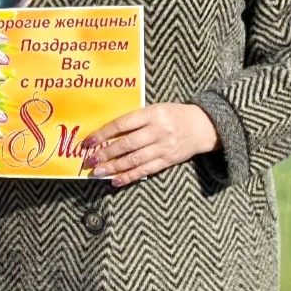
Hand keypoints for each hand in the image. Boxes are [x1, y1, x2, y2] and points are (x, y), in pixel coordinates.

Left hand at [81, 103, 219, 186]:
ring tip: (98, 173)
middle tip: (90, 161)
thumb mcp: (155, 109)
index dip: (103, 134)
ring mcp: (164, 147)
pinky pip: (146, 170)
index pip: (122, 124)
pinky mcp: (169, 160)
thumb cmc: (173, 115)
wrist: (203, 126)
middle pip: (127, 144)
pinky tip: (116, 181)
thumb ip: (135, 120)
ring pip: (134, 160)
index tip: (88, 142)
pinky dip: (130, 177)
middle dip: (105, 154)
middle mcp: (158, 131)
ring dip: (114, 167)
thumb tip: (107, 134)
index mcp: (152, 114)